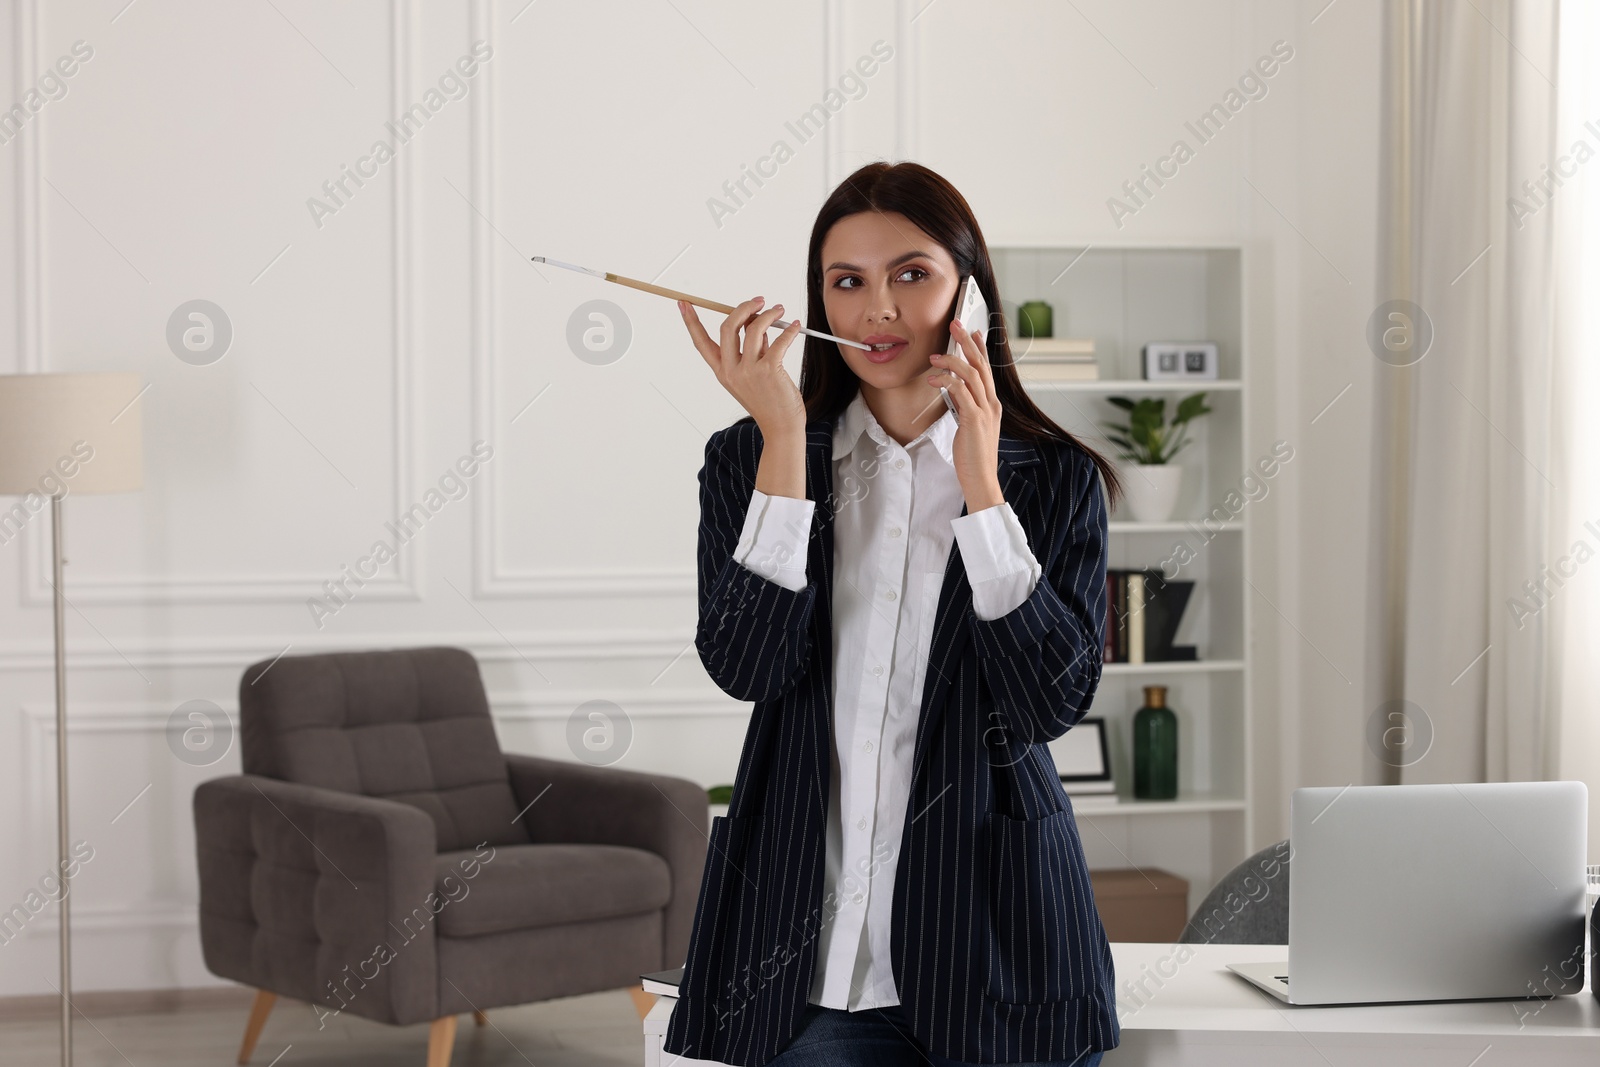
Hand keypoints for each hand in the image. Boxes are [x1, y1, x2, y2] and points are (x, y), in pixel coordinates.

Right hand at [680, 296, 805, 437]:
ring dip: (769, 314)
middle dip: (743, 307)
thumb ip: (751, 348)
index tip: (684, 303)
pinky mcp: (769, 371)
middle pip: (728, 327)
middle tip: (758, 300)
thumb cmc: (769, 401)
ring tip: (779, 310)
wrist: (781, 427)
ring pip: (754, 328)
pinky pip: (779, 340)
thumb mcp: (752, 374)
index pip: (701, 342)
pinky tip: (794, 327)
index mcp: (722, 371)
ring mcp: (749, 371)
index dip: (691, 321)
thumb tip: (756, 321)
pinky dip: (789, 330)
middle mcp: (731, 371)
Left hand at [929, 320, 1004, 510]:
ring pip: (971, 374)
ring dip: (951, 361)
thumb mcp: (970, 426)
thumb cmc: (973, 456)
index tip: (973, 332)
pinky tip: (934, 380)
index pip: (987, 369)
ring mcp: (985, 411)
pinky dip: (947, 382)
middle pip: (981, 364)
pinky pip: (961, 392)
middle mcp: (992, 404)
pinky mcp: (974, 420)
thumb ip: (966, 408)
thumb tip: (954, 392)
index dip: (980, 348)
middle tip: (955, 324)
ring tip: (934, 356)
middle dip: (966, 342)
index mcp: (992, 404)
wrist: (981, 478)